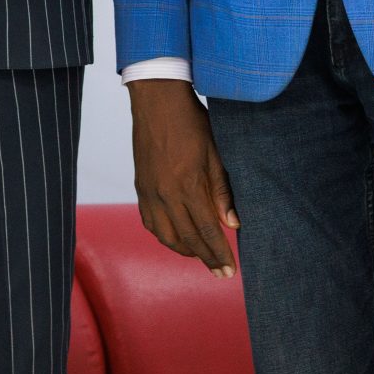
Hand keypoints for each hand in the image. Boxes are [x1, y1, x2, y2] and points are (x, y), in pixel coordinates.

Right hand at [129, 79, 237, 276]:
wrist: (157, 100)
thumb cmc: (191, 122)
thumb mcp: (216, 154)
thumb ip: (223, 191)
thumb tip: (233, 224)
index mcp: (188, 185)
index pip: (207, 231)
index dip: (219, 254)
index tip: (229, 271)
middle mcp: (165, 194)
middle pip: (187, 239)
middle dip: (205, 258)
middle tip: (220, 272)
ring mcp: (149, 191)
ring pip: (165, 235)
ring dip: (184, 250)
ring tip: (200, 255)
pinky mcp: (140, 186)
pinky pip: (149, 221)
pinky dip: (164, 234)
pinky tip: (175, 236)